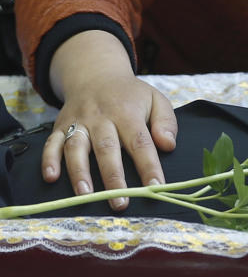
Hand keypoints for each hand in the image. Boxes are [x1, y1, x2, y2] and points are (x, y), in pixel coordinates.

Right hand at [43, 31, 177, 207]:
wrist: (96, 74)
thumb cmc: (130, 95)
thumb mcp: (155, 100)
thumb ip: (166, 122)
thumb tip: (168, 145)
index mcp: (127, 113)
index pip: (140, 142)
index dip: (148, 166)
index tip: (156, 187)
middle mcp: (101, 118)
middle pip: (107, 149)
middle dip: (113, 177)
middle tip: (120, 202)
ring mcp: (78, 122)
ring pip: (77, 147)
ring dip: (79, 172)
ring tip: (85, 196)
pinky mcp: (60, 125)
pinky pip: (52, 143)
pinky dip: (49, 160)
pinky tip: (51, 177)